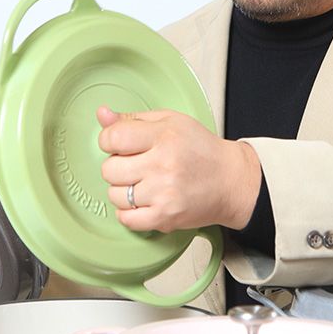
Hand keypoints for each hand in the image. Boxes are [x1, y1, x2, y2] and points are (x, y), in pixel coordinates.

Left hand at [97, 106, 261, 232]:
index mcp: (164, 136)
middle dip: (117, 166)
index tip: (119, 144)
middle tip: (136, 165)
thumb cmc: (201, 149)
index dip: (109, 141)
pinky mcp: (165, 217)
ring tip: (143, 183)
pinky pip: (125, 219)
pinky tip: (143, 201)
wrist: (230, 181)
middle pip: (109, 169)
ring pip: (115, 195)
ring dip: (123, 190)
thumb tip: (102, 114)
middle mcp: (163, 165)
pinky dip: (129, 212)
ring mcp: (163, 194)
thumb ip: (133, 119)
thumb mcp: (170, 121)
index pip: (112, 138)